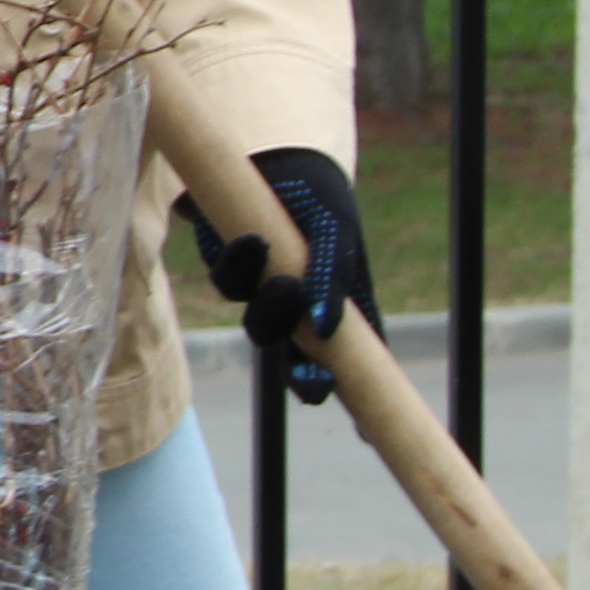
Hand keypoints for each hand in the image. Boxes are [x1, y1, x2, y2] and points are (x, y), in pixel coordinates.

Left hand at [186, 147, 379, 405]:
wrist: (276, 158)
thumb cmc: (318, 199)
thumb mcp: (337, 232)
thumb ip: (336, 276)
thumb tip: (326, 327)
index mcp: (336, 310)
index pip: (350, 366)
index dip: (356, 402)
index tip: (363, 431)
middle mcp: (297, 313)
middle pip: (299, 365)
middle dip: (305, 374)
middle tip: (313, 375)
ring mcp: (260, 296)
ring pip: (262, 329)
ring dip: (272, 313)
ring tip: (284, 281)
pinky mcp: (227, 271)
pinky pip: (229, 281)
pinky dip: (240, 266)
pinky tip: (251, 240)